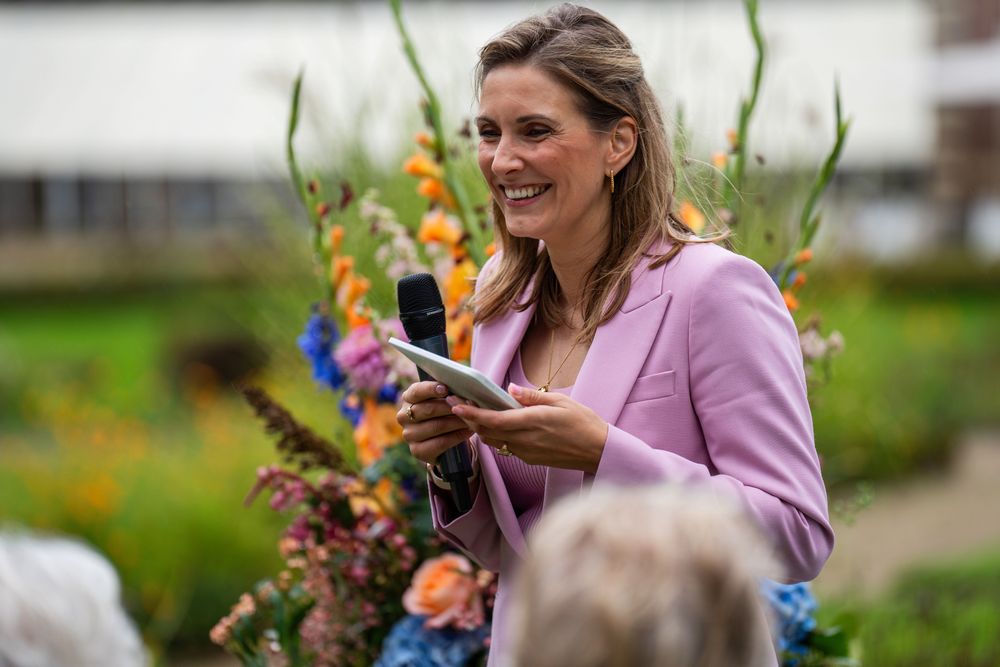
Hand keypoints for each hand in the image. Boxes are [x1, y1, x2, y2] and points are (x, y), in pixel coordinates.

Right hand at [397, 381, 474, 464]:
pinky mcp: (417, 451)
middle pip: (428, 410)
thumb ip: (447, 392)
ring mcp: (409, 435)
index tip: (446, 389)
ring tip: (471, 418)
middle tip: (467, 405)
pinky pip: (440, 442)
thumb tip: (460, 387)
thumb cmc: (445, 412)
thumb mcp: (444, 399)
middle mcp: (403, 416)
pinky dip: (457, 436)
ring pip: (436, 426)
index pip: (416, 391)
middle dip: (450, 407)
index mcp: (408, 398)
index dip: (431, 389)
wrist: (445, 439)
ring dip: (457, 422)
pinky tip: (468, 431)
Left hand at [449, 383, 608, 472]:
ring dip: (481, 429)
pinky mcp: (530, 459)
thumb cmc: (583, 422)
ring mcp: (526, 452)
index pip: (493, 420)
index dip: (471, 414)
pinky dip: (496, 437)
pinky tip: (495, 426)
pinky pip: (506, 447)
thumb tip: (509, 390)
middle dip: (469, 420)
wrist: (598, 450)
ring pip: (494, 441)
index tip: (456, 406)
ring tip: (471, 414)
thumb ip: (532, 397)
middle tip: (455, 405)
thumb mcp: (560, 401)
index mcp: (531, 422)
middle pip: (488, 432)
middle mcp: (525, 440)